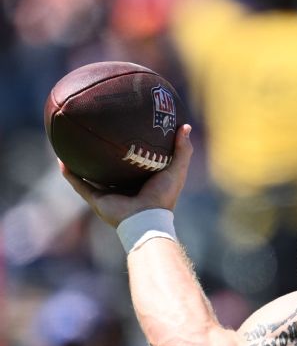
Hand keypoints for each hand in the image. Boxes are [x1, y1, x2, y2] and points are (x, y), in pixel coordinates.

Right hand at [61, 123, 193, 227]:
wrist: (146, 218)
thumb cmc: (163, 195)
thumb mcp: (177, 169)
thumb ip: (182, 150)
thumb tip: (185, 126)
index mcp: (142, 182)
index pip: (135, 163)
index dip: (131, 149)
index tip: (126, 132)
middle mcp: (124, 188)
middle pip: (111, 168)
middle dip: (104, 155)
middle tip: (98, 135)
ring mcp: (109, 194)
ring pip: (91, 176)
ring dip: (82, 163)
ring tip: (74, 145)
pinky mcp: (97, 200)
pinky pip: (79, 184)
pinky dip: (69, 174)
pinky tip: (61, 159)